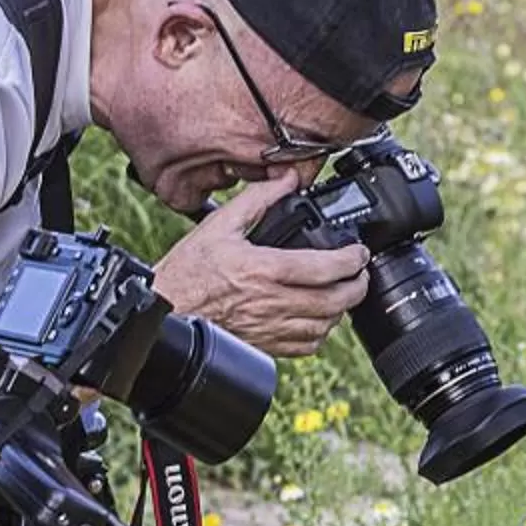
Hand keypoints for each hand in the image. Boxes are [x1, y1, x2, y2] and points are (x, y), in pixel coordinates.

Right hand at [151, 172, 368, 357]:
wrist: (166, 311)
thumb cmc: (187, 271)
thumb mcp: (219, 225)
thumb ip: (257, 199)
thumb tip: (287, 178)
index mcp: (264, 269)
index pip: (324, 268)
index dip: (352, 260)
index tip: (358, 252)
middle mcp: (270, 302)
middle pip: (334, 301)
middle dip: (357, 286)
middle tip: (359, 273)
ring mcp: (269, 327)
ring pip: (324, 325)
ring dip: (341, 309)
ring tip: (342, 293)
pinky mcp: (264, 344)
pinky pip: (306, 346)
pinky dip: (321, 333)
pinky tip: (318, 319)